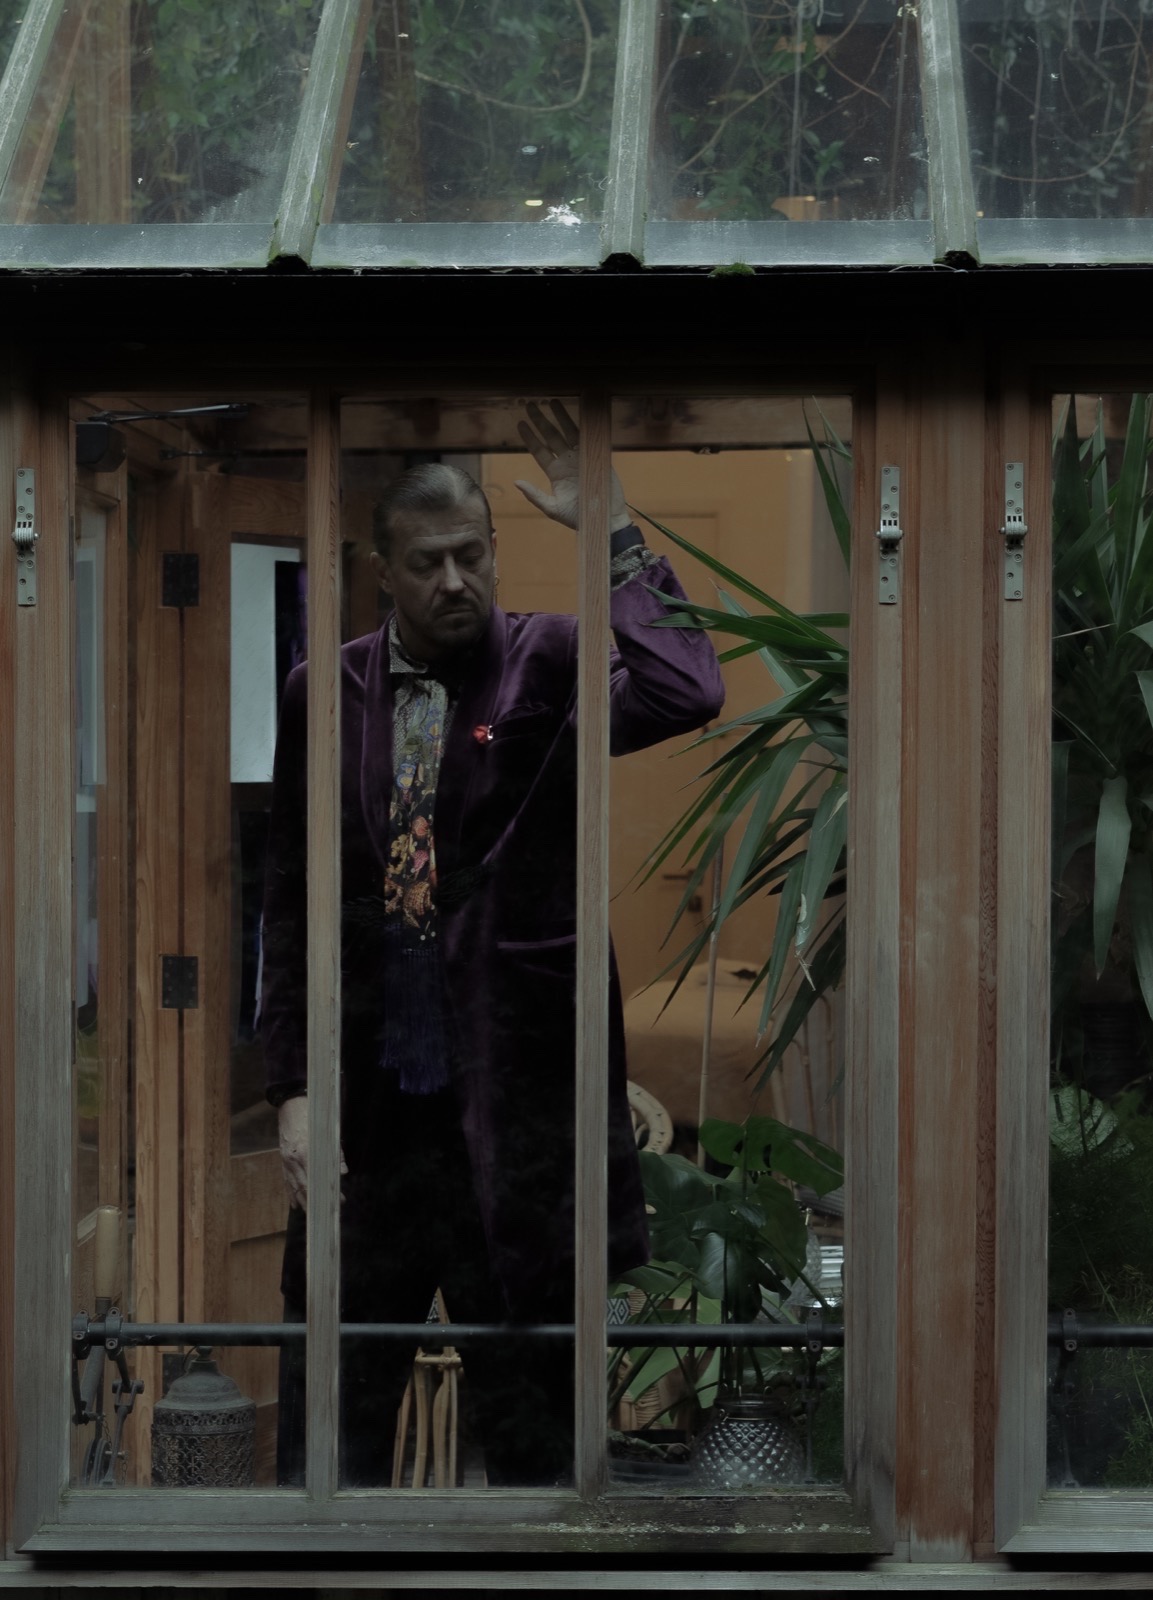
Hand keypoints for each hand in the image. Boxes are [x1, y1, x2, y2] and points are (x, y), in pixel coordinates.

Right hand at [278, 1095, 347, 1210]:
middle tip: (328, 1210)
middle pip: (305, 1187)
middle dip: (316, 1201)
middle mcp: (294, 1159)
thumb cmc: (313, 1118)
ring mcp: (286, 1160)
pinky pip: (286, 1181)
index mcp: (306, 1152)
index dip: (328, 1191)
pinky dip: (291, 1194)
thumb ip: (335, 1154)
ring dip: (304, 1202)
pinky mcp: (282, 1160)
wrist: (292, 1105)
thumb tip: (343, 1172)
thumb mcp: (328, 1133)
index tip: (338, 1199)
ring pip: (294, 1187)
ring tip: (312, 1214)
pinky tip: (296, 1204)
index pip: (318, 1179)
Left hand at [514, 400, 630, 532]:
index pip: (539, 450)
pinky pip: (589, 437)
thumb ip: (535, 496)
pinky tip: (579, 412)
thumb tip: (516, 482)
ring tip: (552, 402)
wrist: (603, 520)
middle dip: (541, 421)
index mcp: (555, 472)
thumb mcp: (553, 508)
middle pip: (551, 436)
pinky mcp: (596, 456)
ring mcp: (581, 457)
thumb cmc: (577, 517)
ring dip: (560, 418)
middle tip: (531, 405)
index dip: (530, 437)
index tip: (520, 423)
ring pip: (569, 432)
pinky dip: (584, 424)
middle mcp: (566, 462)